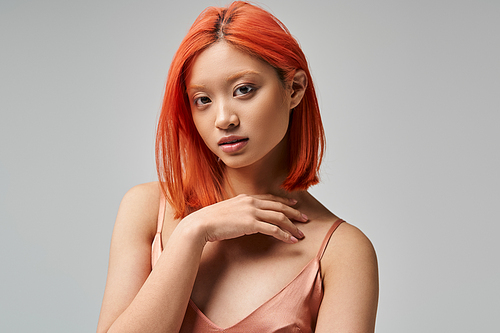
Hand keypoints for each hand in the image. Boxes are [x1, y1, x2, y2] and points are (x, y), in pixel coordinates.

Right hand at [181, 194, 307, 243]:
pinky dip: (284, 235)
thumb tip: (243, 217)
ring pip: (279, 217)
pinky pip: (273, 229)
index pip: (270, 198)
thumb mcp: (227, 211)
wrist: (201, 223)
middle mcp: (251, 202)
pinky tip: (291, 240)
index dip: (284, 202)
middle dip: (294, 213)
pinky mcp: (251, 224)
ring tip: (301, 233)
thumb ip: (238, 211)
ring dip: (292, 226)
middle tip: (305, 219)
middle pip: (279, 206)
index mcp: (246, 197)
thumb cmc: (210, 220)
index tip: (294, 205)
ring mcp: (252, 212)